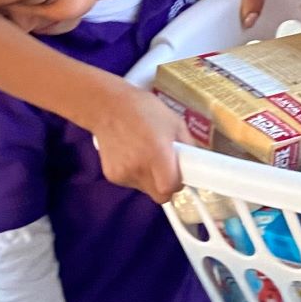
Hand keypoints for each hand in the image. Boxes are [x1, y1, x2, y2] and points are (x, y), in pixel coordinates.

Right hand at [89, 79, 189, 201]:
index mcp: (157, 155)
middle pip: (159, 195)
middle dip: (166, 185)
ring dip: (150, 178)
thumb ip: (187, 144)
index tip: (179, 173)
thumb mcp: (174, 121)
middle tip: (165, 167)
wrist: (107, 106)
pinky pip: (131, 182)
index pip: (170, 188)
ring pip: (145, 188)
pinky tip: (130, 154)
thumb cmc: (144, 109)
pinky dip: (135, 173)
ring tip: (144, 154)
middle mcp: (139, 169)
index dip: (177, 184)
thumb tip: (193, 161)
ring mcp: (123, 174)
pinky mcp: (111, 176)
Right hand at [201, 0, 300, 27]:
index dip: (203, 14)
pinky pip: (231, 0)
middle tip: (221, 35)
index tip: (207, 32)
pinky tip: (241, 20)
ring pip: (221, 3)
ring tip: (230, 32)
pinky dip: (236, 9)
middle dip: (215, 17)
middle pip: (208, 2)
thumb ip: (252, 1)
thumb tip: (246, 23)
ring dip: (227, 14)